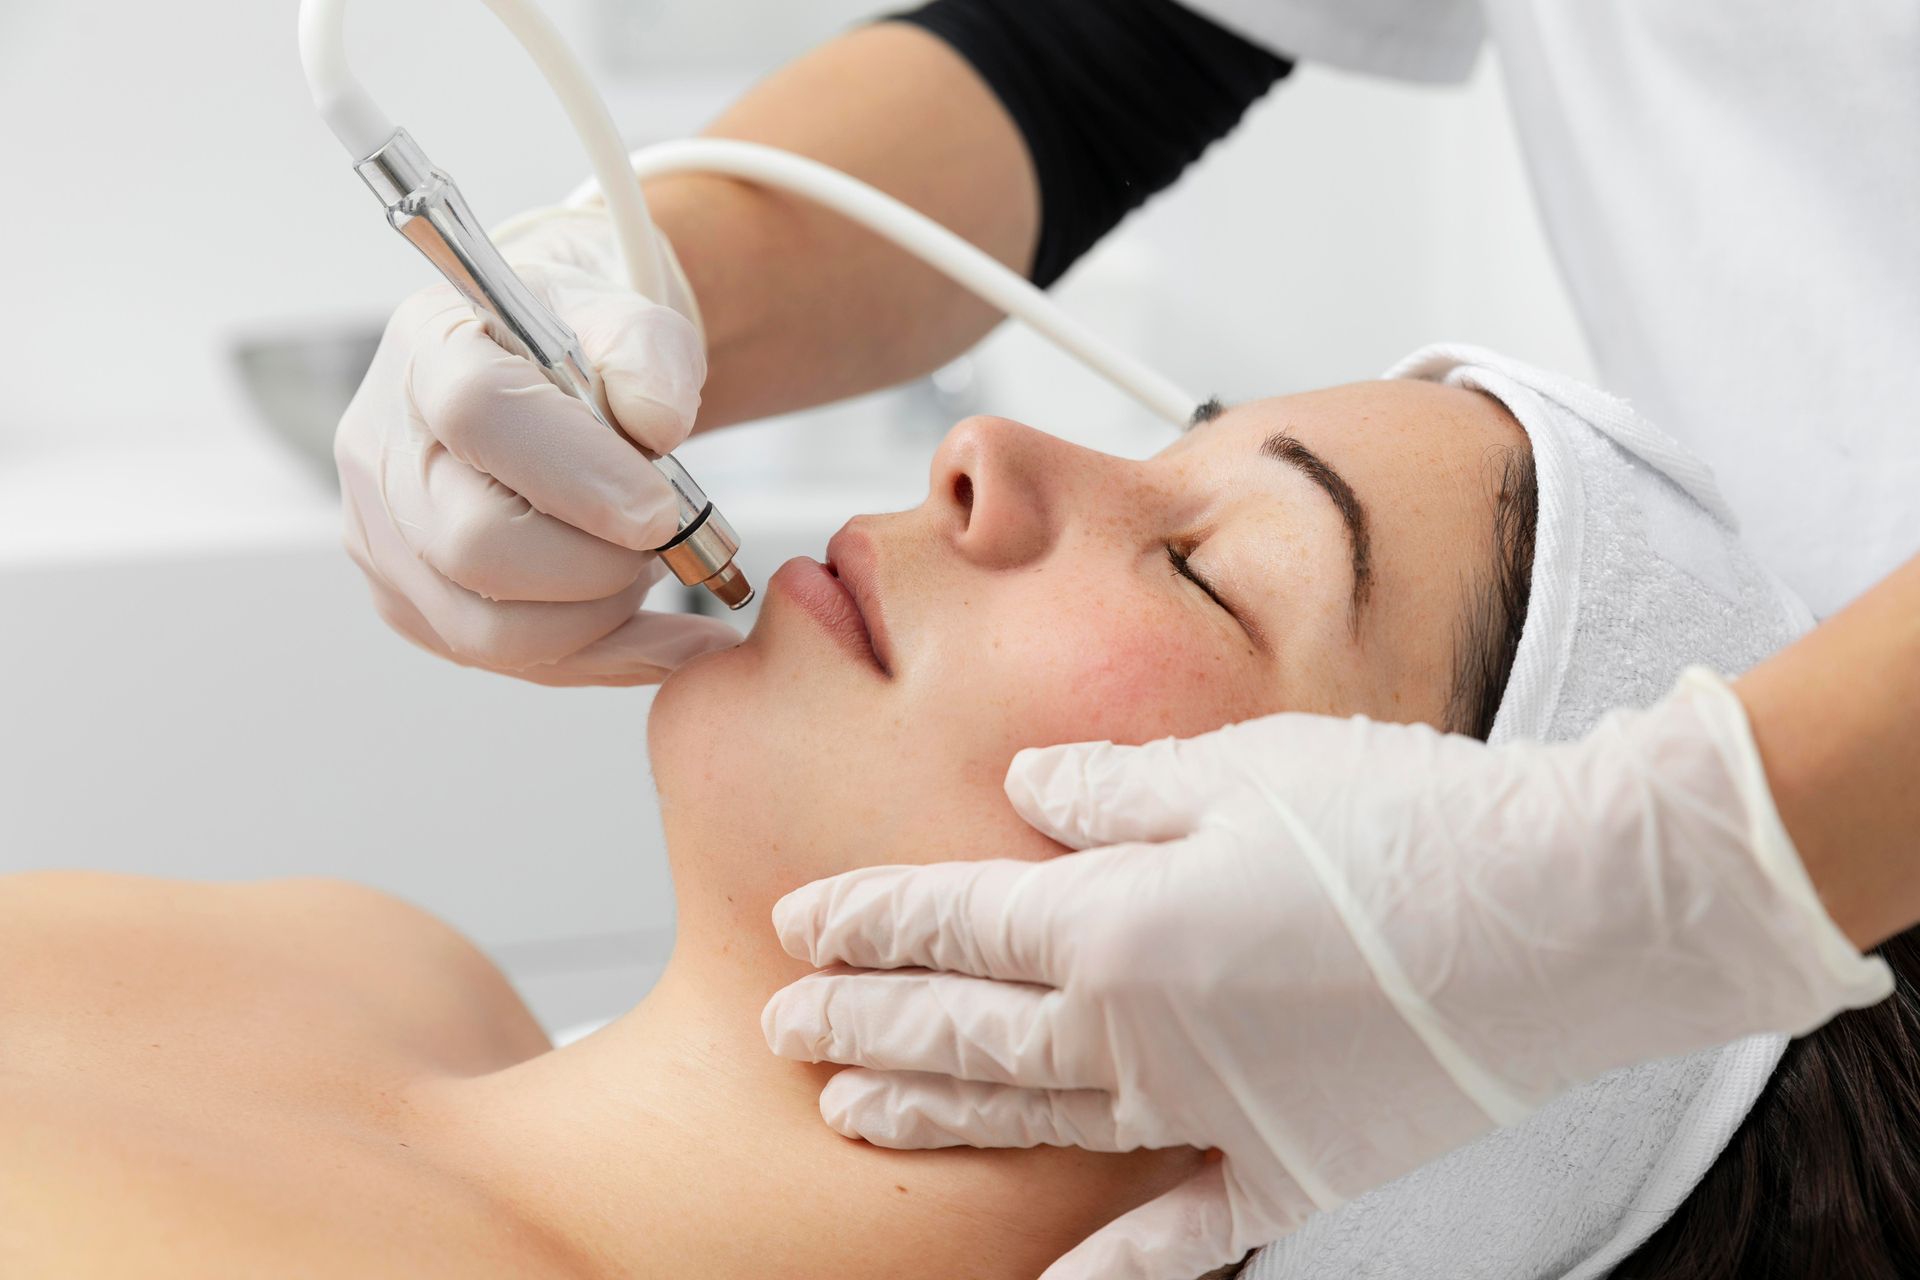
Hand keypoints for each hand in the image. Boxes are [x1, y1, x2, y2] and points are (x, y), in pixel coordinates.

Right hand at [335, 208, 737, 684]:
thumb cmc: (585, 348)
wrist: (550, 381)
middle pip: (475, 546)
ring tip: (647, 568)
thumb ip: (651, 354)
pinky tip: (671, 638)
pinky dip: (607, 656)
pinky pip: (511, 661)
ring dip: (600, 617)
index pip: (479, 415)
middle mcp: (383, 450)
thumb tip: (658, 423)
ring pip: (489, 630)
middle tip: (661, 539)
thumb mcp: (629, 318)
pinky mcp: (412, 605)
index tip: (660, 511)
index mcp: (430, 349)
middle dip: (597, 563)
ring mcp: (385, 539)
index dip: (577, 475)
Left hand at [761, 669, 1889, 1278]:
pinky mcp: (1293, 1168)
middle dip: (863, 1027)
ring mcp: (1212, 1116)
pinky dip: (1110, 1266)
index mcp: (1116, 925)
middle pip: (965, 1033)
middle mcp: (1140, 1036)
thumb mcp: (1240, 769)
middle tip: (783, 1029)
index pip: (951, 924)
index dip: (866, 922)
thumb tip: (1019, 792)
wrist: (1568, 912)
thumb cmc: (1404, 819)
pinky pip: (1179, 1235)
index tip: (797, 926)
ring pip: (1033, 1122)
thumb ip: (1111, 788)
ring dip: (933, 1119)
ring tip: (851, 1117)